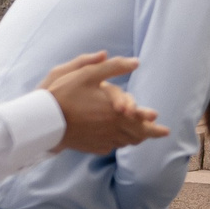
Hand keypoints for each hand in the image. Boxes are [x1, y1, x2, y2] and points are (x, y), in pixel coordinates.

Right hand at [42, 54, 168, 154]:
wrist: (43, 119)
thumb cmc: (65, 94)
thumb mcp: (88, 74)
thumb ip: (114, 67)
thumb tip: (136, 61)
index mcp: (116, 112)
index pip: (143, 123)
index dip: (155, 128)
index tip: (166, 131)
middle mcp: (112, 129)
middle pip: (137, 136)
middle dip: (149, 134)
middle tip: (159, 133)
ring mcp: (101, 140)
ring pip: (124, 142)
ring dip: (134, 138)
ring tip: (141, 136)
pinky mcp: (91, 146)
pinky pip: (110, 146)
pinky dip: (117, 142)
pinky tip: (117, 138)